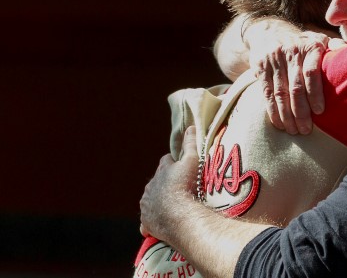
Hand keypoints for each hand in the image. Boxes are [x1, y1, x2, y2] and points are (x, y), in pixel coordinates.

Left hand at [140, 126, 198, 240]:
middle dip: (165, 183)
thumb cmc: (186, 186)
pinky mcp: (147, 222)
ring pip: (151, 200)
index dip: (174, 163)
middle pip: (157, 182)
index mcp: (161, 171)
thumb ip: (191, 144)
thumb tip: (190, 126)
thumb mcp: (192, 161)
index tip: (182, 166)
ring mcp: (147, 205)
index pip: (166, 161)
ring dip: (158, 202)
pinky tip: (155, 227)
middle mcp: (150, 187)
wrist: (179, 215)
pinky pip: (146, 223)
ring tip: (171, 206)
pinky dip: (150, 223)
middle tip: (180, 188)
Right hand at [250, 29, 329, 134]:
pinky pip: (267, 93)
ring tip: (294, 130)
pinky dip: (273, 111)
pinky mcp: (261, 68)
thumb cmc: (304, 42)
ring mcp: (274, 61)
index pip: (311, 72)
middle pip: (295, 87)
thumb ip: (336, 47)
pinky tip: (280, 124)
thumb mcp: (321, 39)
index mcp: (309, 46)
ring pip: (280, 93)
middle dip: (301, 111)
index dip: (315, 93)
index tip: (320, 111)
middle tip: (306, 129)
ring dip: (287, 115)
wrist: (270, 32)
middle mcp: (290, 52)